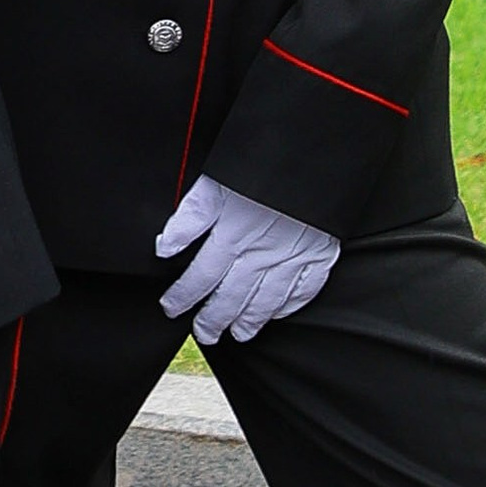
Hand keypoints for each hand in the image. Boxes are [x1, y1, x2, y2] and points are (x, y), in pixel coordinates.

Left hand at [157, 176, 338, 342]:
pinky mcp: (321, 253)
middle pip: (232, 298)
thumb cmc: (264, 163)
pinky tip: (278, 313)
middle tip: (204, 333)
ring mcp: (294, 257)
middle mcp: (262, 254)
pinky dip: (289, 306)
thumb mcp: (216, 182)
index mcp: (233, 236)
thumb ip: (190, 217)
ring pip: (267, 301)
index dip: (182, 297)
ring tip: (238, 333)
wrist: (315, 152)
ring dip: (250, 321)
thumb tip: (164, 246)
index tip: (172, 308)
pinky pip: (304, 290)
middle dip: (214, 320)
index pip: (200, 278)